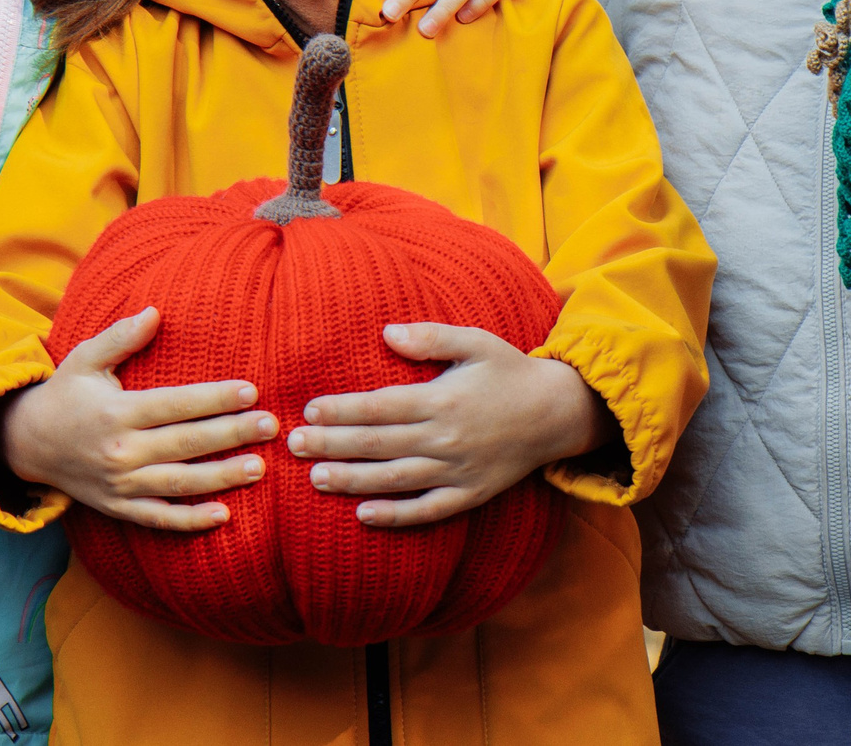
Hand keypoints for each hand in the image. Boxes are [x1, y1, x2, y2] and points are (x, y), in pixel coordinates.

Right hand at [0, 307, 273, 530]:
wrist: (27, 444)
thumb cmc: (65, 394)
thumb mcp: (84, 359)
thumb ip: (120, 337)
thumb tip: (155, 311)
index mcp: (117, 412)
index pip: (176, 404)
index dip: (215, 399)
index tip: (251, 391)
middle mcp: (121, 450)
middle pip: (186, 443)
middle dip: (231, 435)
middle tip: (271, 427)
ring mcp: (121, 484)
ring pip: (179, 483)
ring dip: (222, 478)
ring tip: (258, 467)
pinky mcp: (119, 508)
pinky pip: (159, 518)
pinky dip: (189, 521)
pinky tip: (223, 516)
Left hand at [288, 323, 605, 527]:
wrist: (557, 413)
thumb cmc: (509, 371)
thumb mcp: (475, 341)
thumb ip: (431, 337)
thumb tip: (386, 333)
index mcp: (442, 399)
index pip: (379, 407)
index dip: (342, 409)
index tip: (309, 410)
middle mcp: (446, 439)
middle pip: (377, 445)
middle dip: (332, 445)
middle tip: (293, 445)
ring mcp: (457, 471)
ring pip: (395, 480)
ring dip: (352, 481)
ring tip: (316, 479)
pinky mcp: (470, 494)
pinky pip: (428, 510)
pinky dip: (396, 516)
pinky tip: (364, 516)